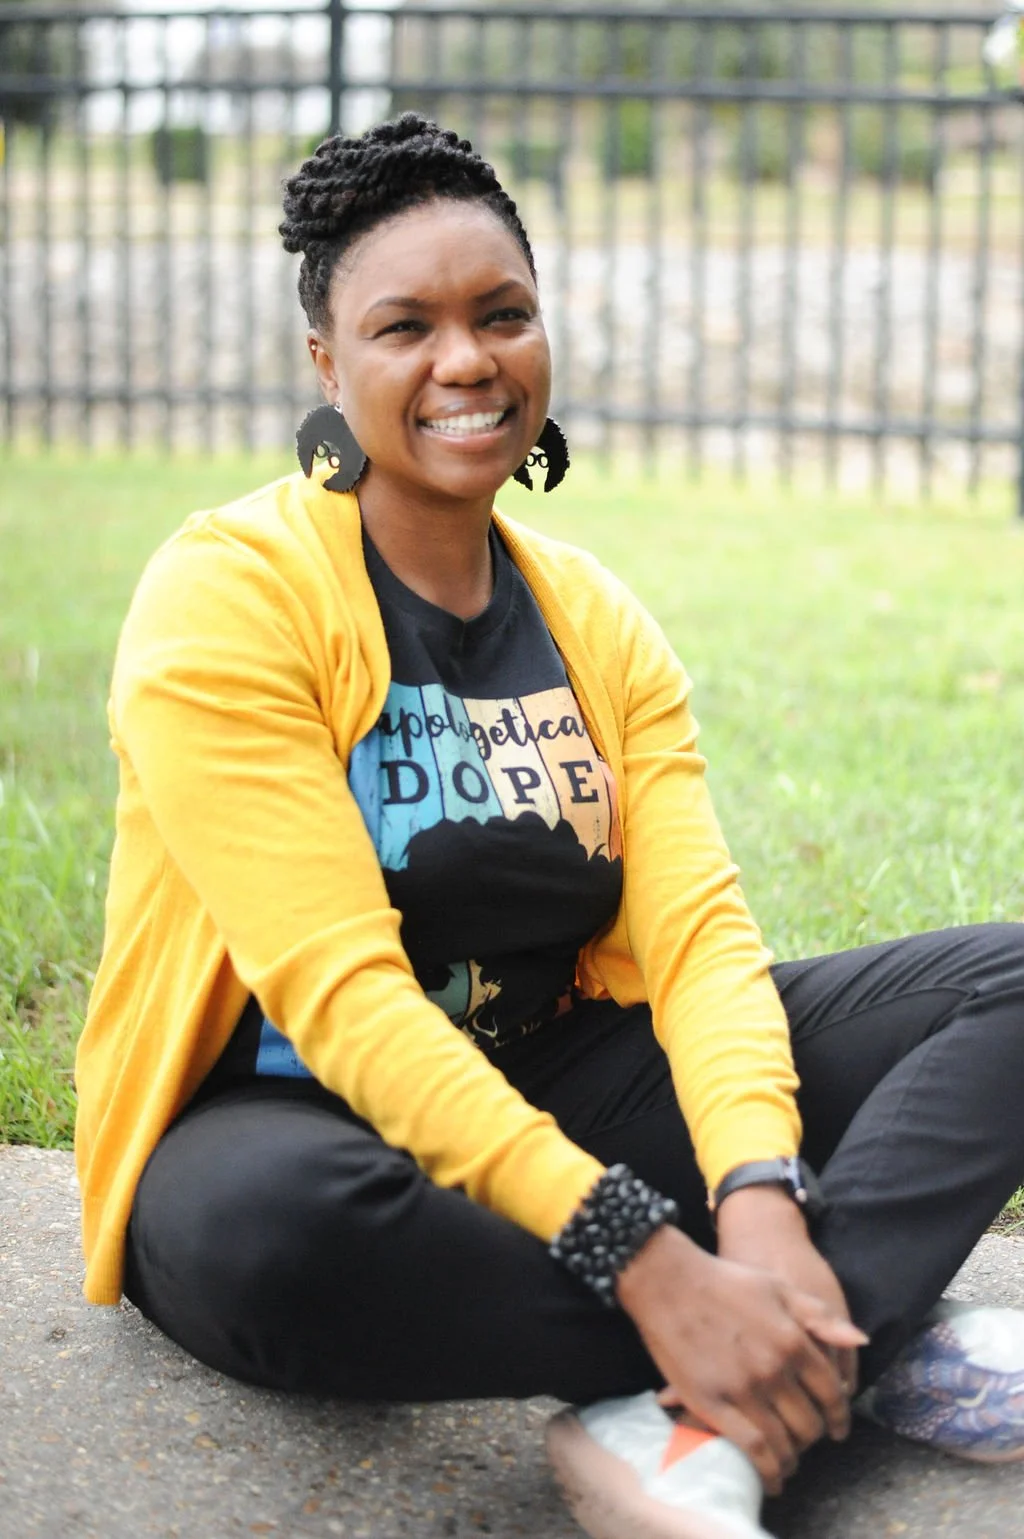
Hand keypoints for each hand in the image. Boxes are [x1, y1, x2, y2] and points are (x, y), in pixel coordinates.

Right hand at [615, 1224, 866, 1495]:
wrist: (668, 1281)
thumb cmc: (724, 1280)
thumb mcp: (779, 1287)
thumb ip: (820, 1317)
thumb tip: (860, 1340)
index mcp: (794, 1341)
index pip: (832, 1393)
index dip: (839, 1416)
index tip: (838, 1428)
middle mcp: (774, 1368)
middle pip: (809, 1422)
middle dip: (813, 1438)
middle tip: (807, 1441)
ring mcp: (744, 1388)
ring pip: (784, 1441)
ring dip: (792, 1459)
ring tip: (789, 1464)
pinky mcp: (713, 1403)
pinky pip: (752, 1449)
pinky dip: (767, 1469)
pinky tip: (771, 1476)